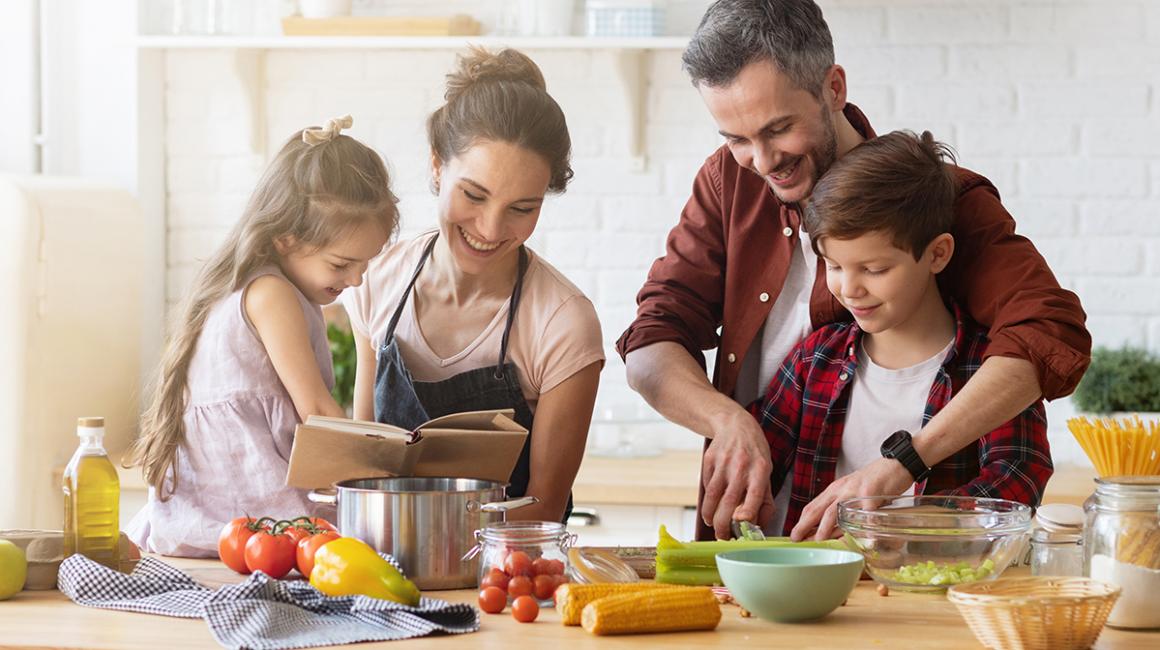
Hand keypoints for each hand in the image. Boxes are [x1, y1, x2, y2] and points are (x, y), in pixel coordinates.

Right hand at [700, 409, 774, 539]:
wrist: (735, 425)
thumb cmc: (754, 453)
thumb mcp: (767, 472)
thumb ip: (764, 499)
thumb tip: (759, 525)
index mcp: (760, 470)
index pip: (754, 496)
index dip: (746, 514)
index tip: (740, 526)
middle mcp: (741, 466)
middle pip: (728, 500)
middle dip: (722, 524)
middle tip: (722, 536)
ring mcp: (723, 462)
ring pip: (712, 495)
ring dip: (710, 515)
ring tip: (712, 524)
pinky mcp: (709, 460)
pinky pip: (705, 484)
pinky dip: (706, 499)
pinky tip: (710, 505)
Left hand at [790, 457, 914, 541]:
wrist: (896, 463)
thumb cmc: (875, 482)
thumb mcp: (854, 493)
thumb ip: (844, 509)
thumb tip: (833, 533)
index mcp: (835, 490)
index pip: (813, 506)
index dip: (801, 521)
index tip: (794, 535)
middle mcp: (841, 490)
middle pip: (818, 509)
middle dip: (804, 525)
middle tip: (796, 539)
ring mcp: (855, 491)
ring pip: (835, 512)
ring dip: (825, 528)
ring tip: (819, 541)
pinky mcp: (871, 492)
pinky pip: (866, 514)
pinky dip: (864, 529)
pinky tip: (864, 540)